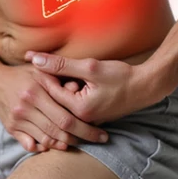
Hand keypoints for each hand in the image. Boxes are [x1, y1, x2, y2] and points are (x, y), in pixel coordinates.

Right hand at [0, 63, 111, 154]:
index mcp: (36, 92)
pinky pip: (30, 144)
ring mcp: (17, 119)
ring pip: (46, 139)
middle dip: (81, 138)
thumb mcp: (42, 71)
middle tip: (97, 141)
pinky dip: (44, 147)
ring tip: (80, 143)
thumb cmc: (23, 74)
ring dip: (64, 144)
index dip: (86, 128)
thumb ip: (60, 79)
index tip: (101, 133)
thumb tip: (79, 88)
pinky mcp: (11, 128)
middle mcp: (25, 107)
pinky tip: (57, 145)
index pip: (66, 117)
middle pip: (58, 131)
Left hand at [23, 51, 143, 124]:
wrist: (146, 87)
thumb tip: (35, 59)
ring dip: (56, 86)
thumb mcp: (90, 67)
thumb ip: (62, 65)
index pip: (50, 90)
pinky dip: (67, 91)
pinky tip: (65, 78)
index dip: (41, 73)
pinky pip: (72, 104)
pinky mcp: (91, 116)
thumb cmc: (122, 76)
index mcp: (79, 109)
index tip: (31, 59)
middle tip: (36, 64)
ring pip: (62, 101)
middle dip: (46, 81)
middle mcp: (81, 119)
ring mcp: (87, 119)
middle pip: (53, 99)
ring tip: (49, 69)